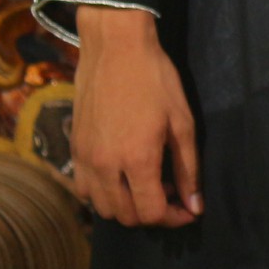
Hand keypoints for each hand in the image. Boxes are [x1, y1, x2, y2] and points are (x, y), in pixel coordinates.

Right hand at [71, 5, 199, 226]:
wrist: (115, 50)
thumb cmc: (155, 80)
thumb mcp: (182, 122)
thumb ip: (188, 168)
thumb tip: (195, 205)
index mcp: (137, 159)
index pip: (150, 213)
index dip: (173, 218)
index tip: (187, 209)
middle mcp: (105, 166)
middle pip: (125, 216)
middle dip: (152, 214)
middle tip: (170, 193)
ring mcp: (85, 160)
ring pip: (102, 207)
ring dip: (126, 207)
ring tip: (147, 184)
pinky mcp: (73, 151)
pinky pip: (84, 190)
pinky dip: (104, 195)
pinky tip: (122, 176)